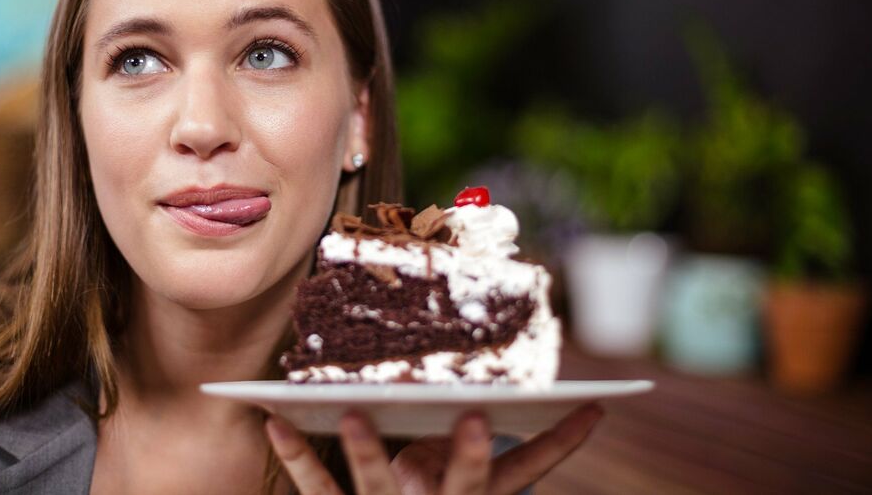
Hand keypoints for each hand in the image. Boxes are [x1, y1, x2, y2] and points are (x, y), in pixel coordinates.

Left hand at [264, 402, 603, 493]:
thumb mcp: (462, 480)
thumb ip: (476, 447)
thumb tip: (512, 388)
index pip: (532, 468)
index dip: (565, 441)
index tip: (596, 406)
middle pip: (465, 488)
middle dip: (473, 457)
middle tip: (477, 418)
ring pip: (381, 488)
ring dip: (368, 452)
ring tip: (352, 412)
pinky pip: (319, 493)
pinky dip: (298, 456)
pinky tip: (275, 420)